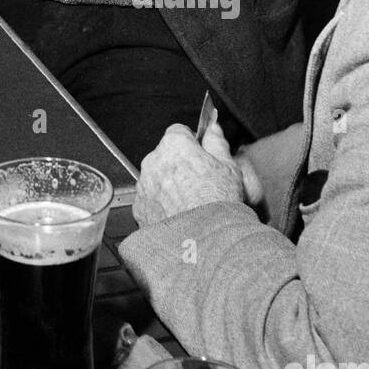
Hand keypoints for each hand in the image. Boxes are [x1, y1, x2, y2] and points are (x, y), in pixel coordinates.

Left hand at [132, 118, 246, 226]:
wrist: (204, 241)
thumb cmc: (218, 204)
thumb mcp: (229, 167)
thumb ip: (217, 142)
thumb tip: (213, 127)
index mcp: (174, 145)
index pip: (179, 132)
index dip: (193, 144)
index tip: (201, 157)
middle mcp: (153, 161)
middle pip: (166, 156)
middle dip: (179, 166)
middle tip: (200, 185)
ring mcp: (143, 185)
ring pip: (156, 178)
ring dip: (168, 186)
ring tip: (191, 205)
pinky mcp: (139, 208)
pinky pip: (150, 201)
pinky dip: (161, 206)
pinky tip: (179, 216)